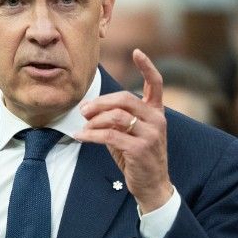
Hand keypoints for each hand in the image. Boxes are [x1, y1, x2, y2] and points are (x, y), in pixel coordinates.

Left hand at [75, 49, 172, 212]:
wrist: (152, 186)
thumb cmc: (138, 158)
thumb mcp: (130, 134)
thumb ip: (117, 118)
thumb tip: (90, 109)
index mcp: (156, 112)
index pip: (156, 83)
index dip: (147, 66)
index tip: (137, 51)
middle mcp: (157, 120)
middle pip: (125, 98)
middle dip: (100, 102)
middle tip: (83, 110)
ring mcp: (151, 134)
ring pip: (116, 116)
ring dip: (94, 120)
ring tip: (82, 127)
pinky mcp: (139, 149)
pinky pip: (110, 135)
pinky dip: (91, 135)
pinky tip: (80, 136)